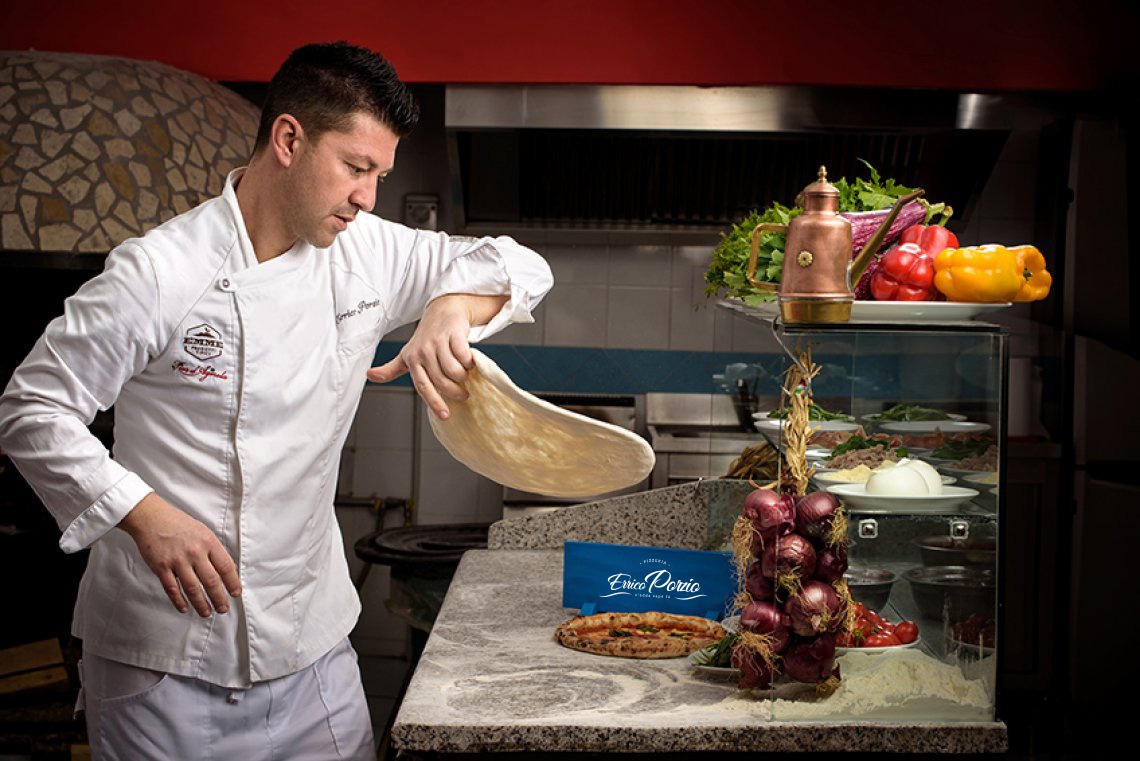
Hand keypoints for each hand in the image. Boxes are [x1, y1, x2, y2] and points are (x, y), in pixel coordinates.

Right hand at [118, 492, 241, 616]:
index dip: (233, 583)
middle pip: (211, 581)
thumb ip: (213, 550)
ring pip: (192, 589)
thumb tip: (227, 570)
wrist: (152, 517)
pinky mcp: (161, 567)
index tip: (236, 594)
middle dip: (219, 598)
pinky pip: (172, 588)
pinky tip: (185, 608)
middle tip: (223, 609)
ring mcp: (177, 561)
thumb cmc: (179, 524)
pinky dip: (179, 601)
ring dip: (201, 604)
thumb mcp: (203, 532)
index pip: (226, 567)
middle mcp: (195, 552)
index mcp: (208, 542)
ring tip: (207, 613)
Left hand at [366, 294, 505, 419]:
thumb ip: (391, 369)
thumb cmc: (425, 337)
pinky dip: (470, 362)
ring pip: (455, 371)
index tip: (446, 416)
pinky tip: (470, 361)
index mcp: (411, 359)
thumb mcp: (407, 353)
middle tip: (463, 394)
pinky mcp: (453, 334)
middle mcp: (423, 351)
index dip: (434, 403)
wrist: (442, 311)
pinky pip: (464, 357)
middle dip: (455, 392)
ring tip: (466, 374)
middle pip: (441, 381)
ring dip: (464, 376)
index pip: (423, 386)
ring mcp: (438, 342)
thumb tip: (370, 376)